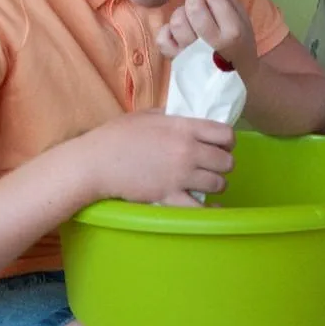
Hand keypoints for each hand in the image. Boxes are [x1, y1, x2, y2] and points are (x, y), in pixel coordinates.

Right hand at [77, 110, 235, 206]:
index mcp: (184, 128)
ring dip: (215, 184)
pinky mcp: (170, 196)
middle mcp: (188, 151)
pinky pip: (200, 208)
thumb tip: (184, 117)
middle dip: (223, 164)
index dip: (228, 141)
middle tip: (212, 166)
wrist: (96, 162)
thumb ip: (170, 116)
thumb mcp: (147, 116)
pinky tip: (210, 207)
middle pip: (227, 161)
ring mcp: (180, 176)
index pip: (225, 134)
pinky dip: (209, 209)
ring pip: (218, 184)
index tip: (221, 145)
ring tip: (205, 183)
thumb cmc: (117, 135)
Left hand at [156, 0, 258, 75]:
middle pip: (193, 7)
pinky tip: (178, 33)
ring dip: (181, 14)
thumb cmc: (240, 44)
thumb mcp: (242, 18)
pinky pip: (162, 39)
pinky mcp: (177, 62)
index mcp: (233, 30)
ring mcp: (193, 55)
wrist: (235, 81)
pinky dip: (167, 31)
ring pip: (177, 21)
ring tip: (190, 18)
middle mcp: (213, 44)